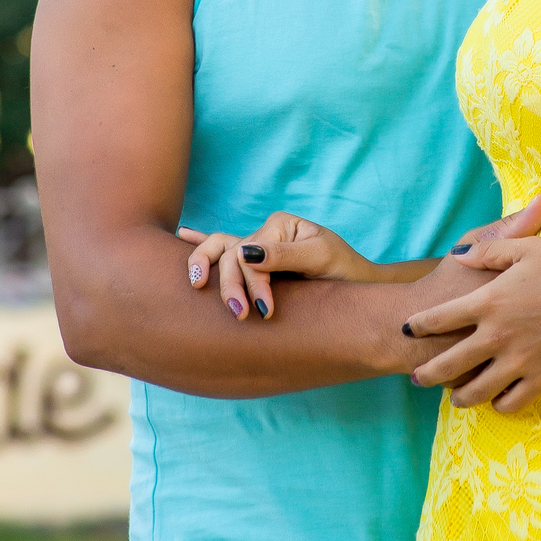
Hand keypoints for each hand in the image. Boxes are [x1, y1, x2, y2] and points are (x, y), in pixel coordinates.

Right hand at [180, 212, 378, 321]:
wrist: (357, 285)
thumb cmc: (344, 271)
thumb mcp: (320, 258)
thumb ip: (284, 255)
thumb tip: (246, 252)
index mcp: (279, 225)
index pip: (249, 253)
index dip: (252, 283)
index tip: (265, 311)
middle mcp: (265, 232)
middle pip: (230, 255)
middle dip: (230, 285)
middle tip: (241, 315)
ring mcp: (259, 247)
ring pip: (221, 254)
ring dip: (208, 271)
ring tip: (197, 288)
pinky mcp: (258, 264)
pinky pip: (224, 250)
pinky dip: (202, 243)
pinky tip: (182, 236)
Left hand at [405, 236, 540, 412]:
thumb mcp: (526, 248)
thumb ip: (489, 250)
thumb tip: (461, 255)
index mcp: (490, 300)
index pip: (441, 319)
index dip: (420, 325)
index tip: (408, 329)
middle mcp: (498, 335)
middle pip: (449, 364)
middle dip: (428, 373)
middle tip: (417, 378)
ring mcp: (519, 362)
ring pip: (477, 392)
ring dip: (460, 397)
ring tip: (454, 398)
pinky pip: (512, 403)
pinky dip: (500, 404)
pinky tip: (497, 401)